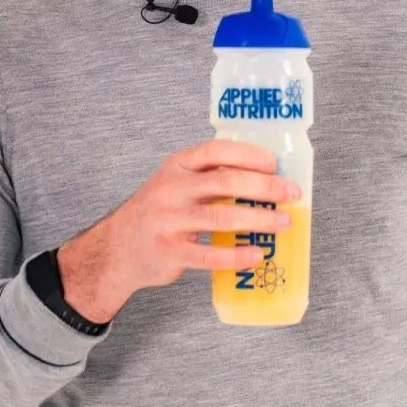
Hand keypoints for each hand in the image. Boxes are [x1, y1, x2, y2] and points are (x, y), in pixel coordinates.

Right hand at [56, 137, 298, 321]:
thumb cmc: (157, 213)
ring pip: (222, 217)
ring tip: (283, 223)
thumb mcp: (174, 183)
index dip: (247, 154)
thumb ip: (208, 178)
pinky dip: (237, 255)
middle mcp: (171, 189)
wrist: (116, 249)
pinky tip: (257, 255)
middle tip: (290, 193)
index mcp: (176, 166)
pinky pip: (210, 255)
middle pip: (225, 181)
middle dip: (264, 186)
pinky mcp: (170, 251)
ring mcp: (169, 221)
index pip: (215, 151)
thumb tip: (263, 179)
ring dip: (259, 219)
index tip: (273, 162)